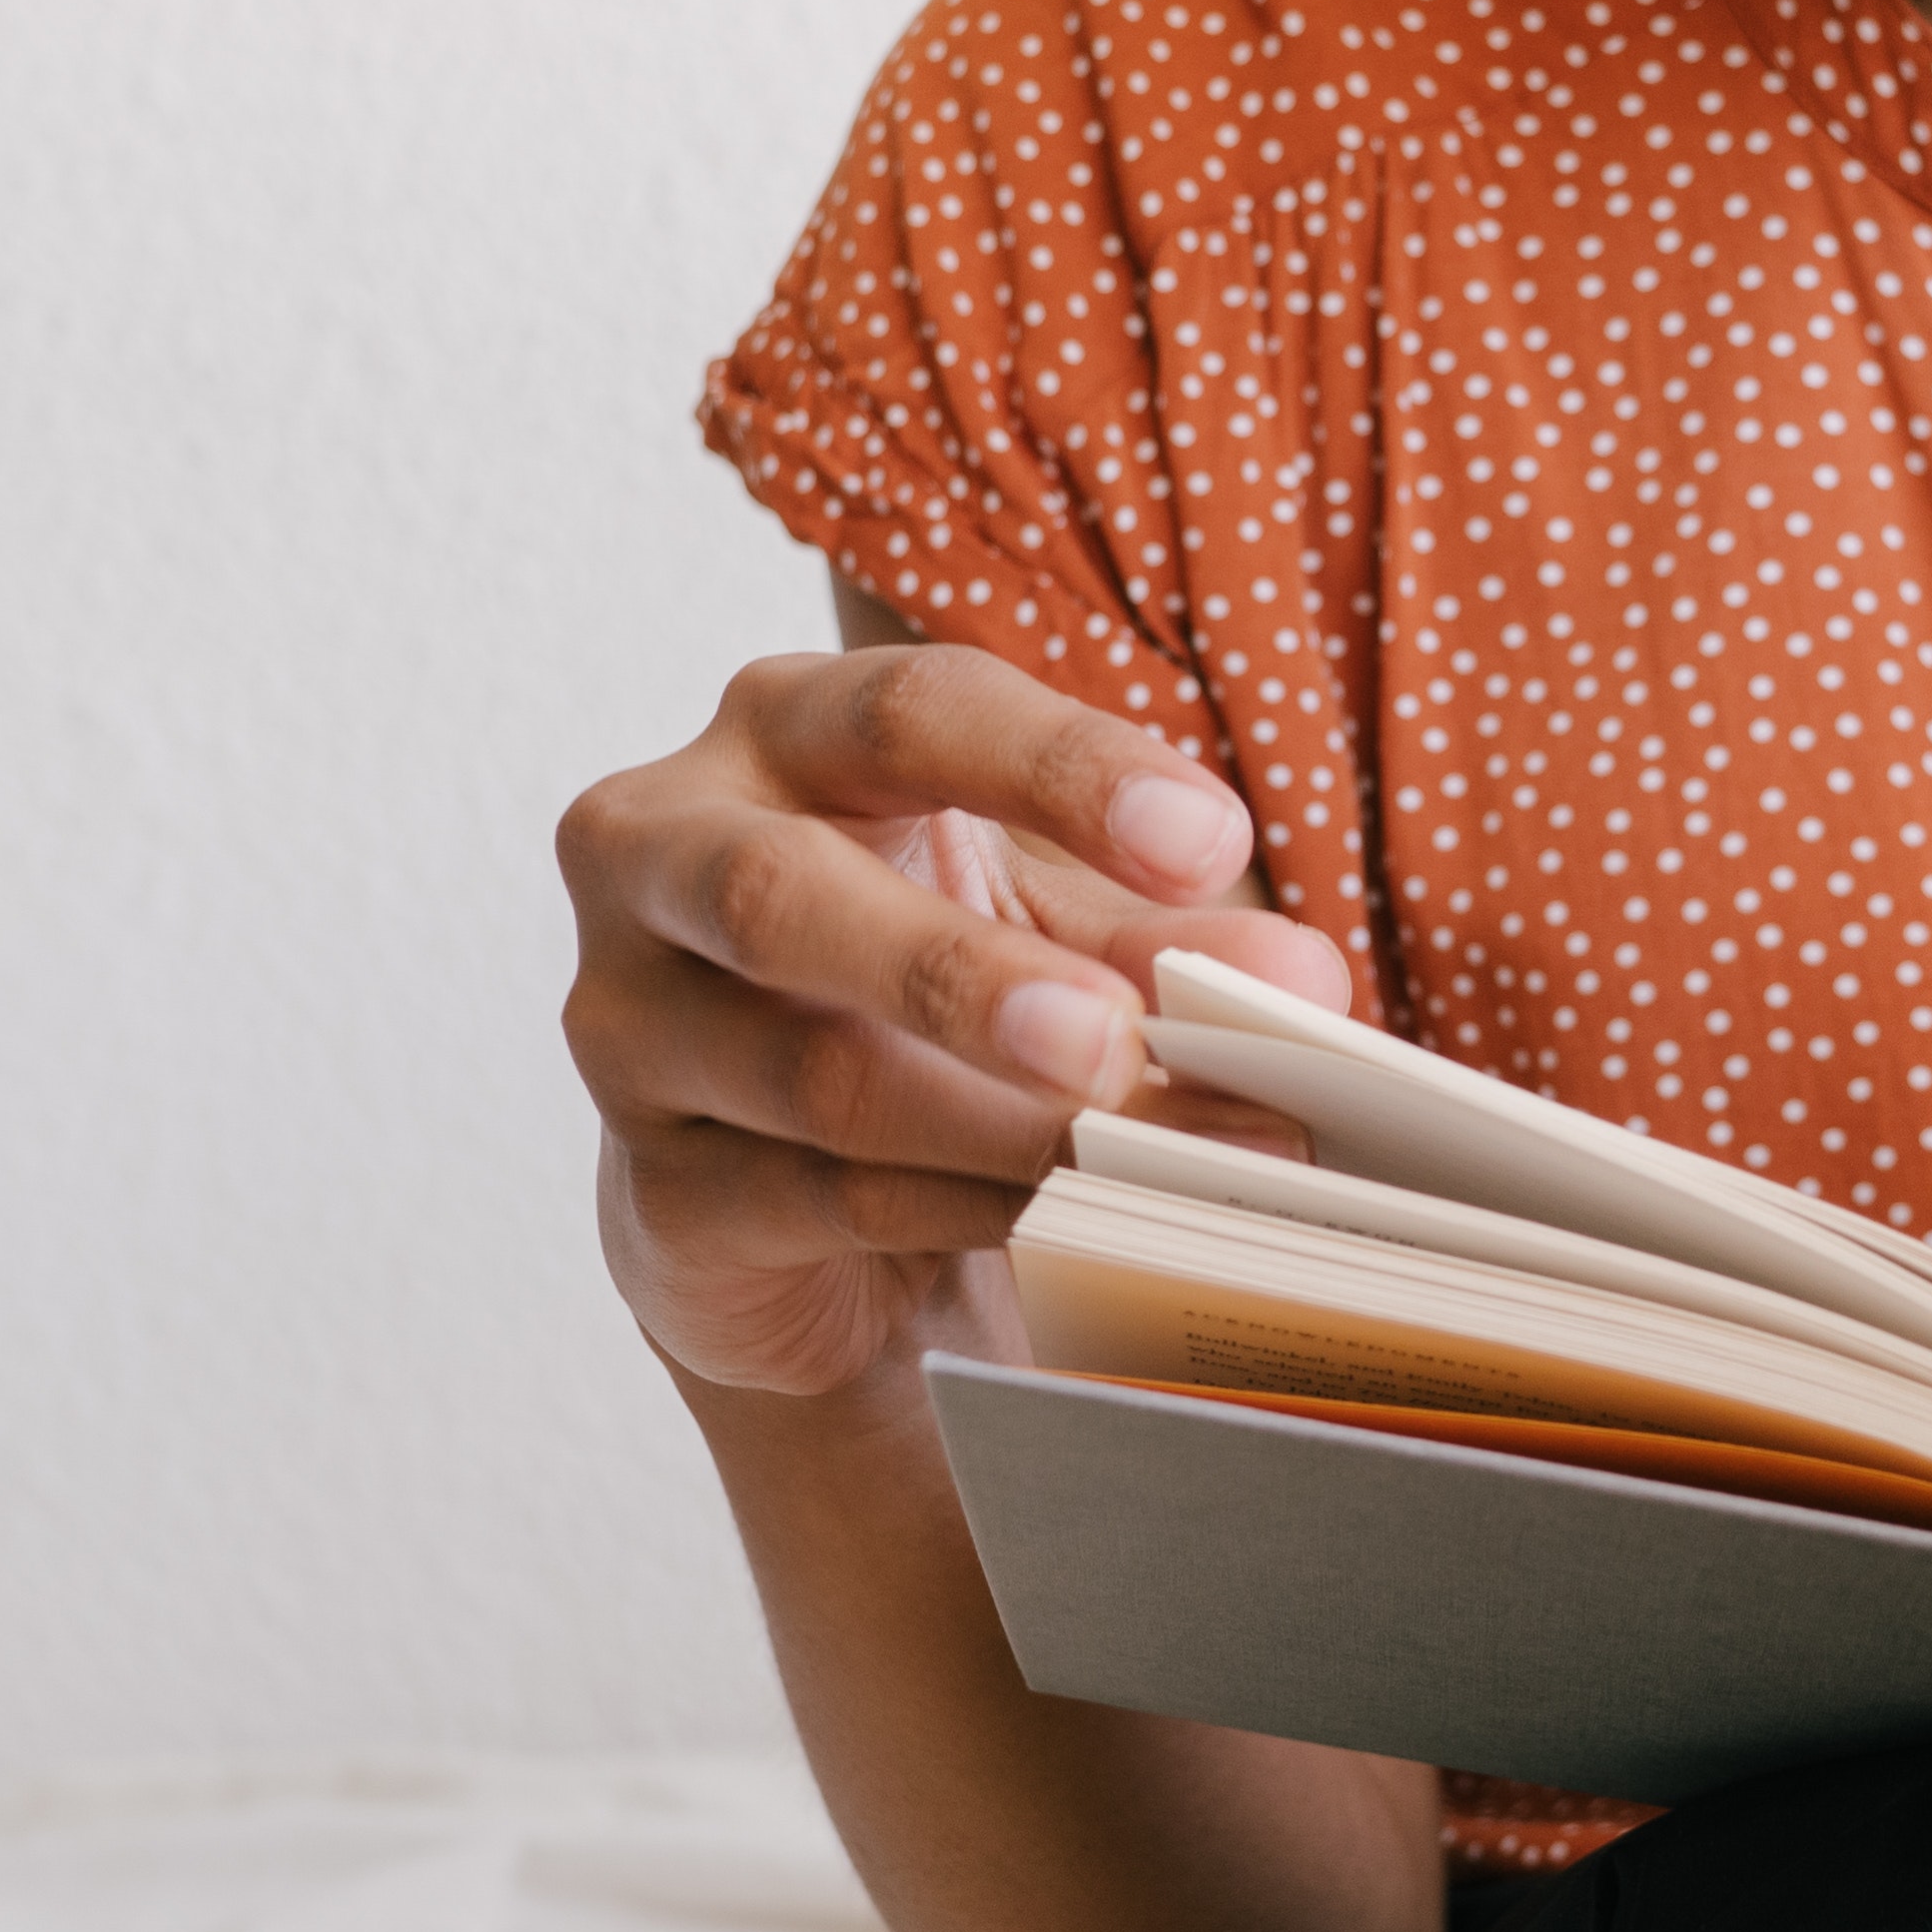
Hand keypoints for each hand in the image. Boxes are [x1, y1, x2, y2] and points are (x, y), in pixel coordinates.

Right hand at [555, 645, 1352, 1397]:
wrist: (783, 1184)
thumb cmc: (929, 984)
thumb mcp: (1055, 930)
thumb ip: (1164, 943)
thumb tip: (1300, 986)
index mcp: (784, 728)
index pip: (911, 710)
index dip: (1061, 768)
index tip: (1211, 840)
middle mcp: (664, 850)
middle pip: (781, 892)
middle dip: (961, 972)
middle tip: (1118, 1036)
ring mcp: (631, 1026)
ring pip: (815, 1076)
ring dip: (1004, 1125)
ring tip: (1156, 1155)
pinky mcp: (655, 1188)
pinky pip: (817, 1200)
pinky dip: (964, 1208)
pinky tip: (1071, 1220)